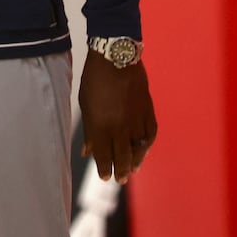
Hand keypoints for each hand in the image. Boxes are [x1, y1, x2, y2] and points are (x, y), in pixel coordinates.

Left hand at [79, 53, 156, 184]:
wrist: (116, 57)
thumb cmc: (94, 79)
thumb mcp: (86, 104)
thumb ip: (89, 130)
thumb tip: (87, 152)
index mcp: (100, 125)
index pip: (103, 154)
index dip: (104, 168)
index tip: (105, 177)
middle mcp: (119, 126)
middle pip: (122, 155)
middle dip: (120, 170)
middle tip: (119, 180)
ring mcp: (136, 119)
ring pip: (138, 148)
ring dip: (135, 161)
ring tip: (131, 170)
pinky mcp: (148, 111)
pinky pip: (150, 134)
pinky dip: (147, 145)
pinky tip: (143, 151)